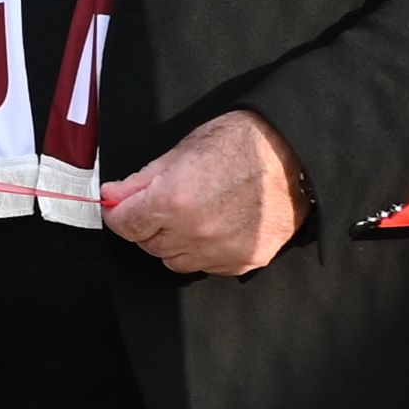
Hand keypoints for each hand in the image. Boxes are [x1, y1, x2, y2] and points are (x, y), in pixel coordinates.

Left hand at [103, 108, 305, 277]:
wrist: (295, 152)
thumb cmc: (243, 141)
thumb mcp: (183, 150)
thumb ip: (142, 180)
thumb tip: (113, 196)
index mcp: (174, 200)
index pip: (125, 225)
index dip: (119, 215)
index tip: (121, 209)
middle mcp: (195, 232)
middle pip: (149, 244)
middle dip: (149, 225)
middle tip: (165, 203)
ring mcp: (220, 251)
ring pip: (175, 261)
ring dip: (175, 242)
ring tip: (195, 214)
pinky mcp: (243, 261)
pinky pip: (207, 266)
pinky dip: (204, 251)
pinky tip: (218, 225)